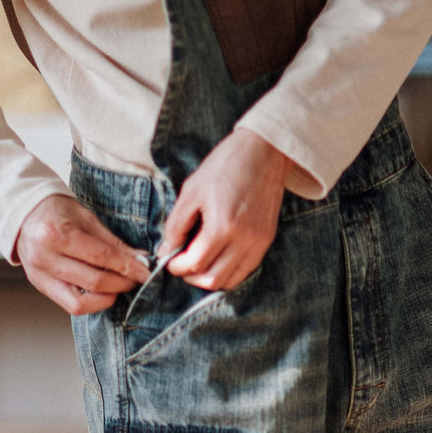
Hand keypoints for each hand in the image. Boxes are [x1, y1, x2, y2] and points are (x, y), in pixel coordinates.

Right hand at [15, 194, 147, 315]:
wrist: (24, 212)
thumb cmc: (56, 210)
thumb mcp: (86, 218)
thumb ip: (112, 243)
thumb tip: (139, 260)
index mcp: (55, 234)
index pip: (100, 257)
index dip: (127, 267)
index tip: (145, 272)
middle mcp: (43, 258)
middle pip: (93, 282)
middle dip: (121, 283)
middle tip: (135, 279)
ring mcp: (39, 275)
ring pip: (81, 303)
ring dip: (107, 298)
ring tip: (119, 286)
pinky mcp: (40, 286)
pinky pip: (70, 305)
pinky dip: (91, 302)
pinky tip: (102, 292)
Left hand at [158, 128, 293, 289]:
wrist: (263, 151)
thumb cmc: (224, 166)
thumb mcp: (191, 191)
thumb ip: (176, 225)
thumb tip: (165, 252)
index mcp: (222, 226)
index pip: (194, 264)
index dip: (176, 266)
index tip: (168, 260)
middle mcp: (243, 240)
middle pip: (212, 280)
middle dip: (191, 276)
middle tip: (181, 264)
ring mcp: (258, 243)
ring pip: (230, 281)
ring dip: (209, 278)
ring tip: (198, 262)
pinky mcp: (266, 241)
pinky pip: (246, 271)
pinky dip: (228, 272)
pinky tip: (217, 258)